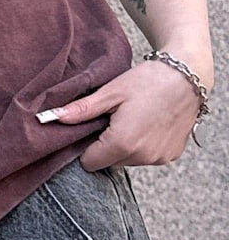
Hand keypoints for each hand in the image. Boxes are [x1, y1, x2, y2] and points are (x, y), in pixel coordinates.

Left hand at [41, 60, 204, 168]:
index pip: (89, 163)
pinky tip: (147, 123)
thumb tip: (52, 118)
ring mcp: (159, 158)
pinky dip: (143, 145)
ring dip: (125, 145)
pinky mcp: (171, 155)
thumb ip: (82, 110)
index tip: (92, 128)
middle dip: (105, 145)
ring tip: (132, 118)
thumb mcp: (111, 93)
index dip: (86, 146)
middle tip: (113, 119)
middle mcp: (142, 157)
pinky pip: (147, 156)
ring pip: (128, 160)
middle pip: (109, 162)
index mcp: (122, 143)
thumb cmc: (148, 81)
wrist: (188, 77)